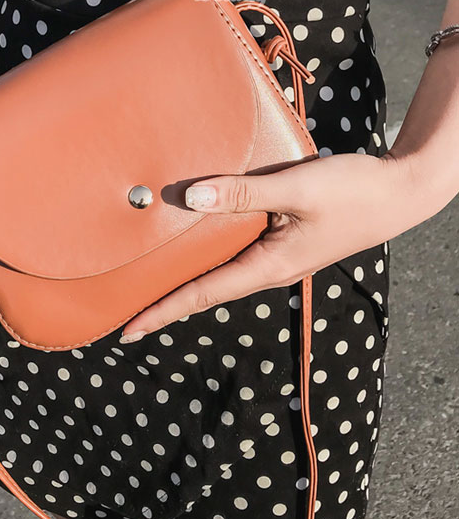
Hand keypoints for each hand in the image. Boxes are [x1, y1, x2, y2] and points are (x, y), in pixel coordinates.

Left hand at [128, 145, 389, 341]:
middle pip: (206, 289)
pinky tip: (196, 234)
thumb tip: (191, 197)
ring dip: (186, 276)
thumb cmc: (352, 191)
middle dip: (166, 300)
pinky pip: (238, 248)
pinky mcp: (284, 241)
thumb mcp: (296, 188)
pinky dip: (211, 248)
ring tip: (148, 278)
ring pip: (221, 269)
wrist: (395, 194)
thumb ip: (243, 191)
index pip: (203, 294)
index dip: (162, 311)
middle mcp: (267, 270)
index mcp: (267, 267)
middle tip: (124, 308)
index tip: (126, 330)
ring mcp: (276, 258)